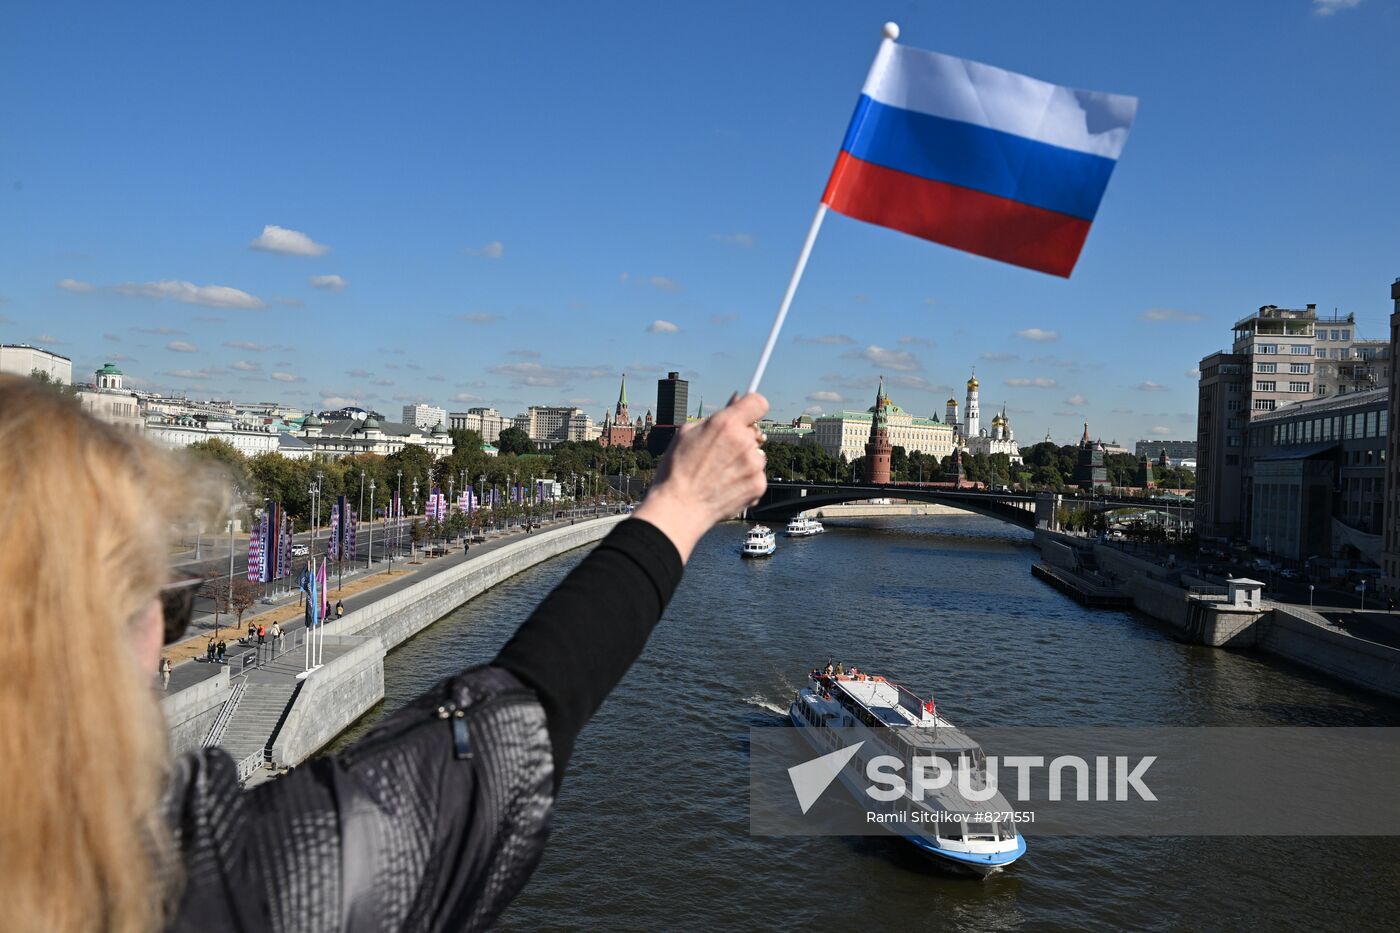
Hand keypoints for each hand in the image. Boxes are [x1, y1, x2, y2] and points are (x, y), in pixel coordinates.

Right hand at [632, 392, 768, 561]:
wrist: (678, 508)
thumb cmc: (676, 470)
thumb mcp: (687, 433)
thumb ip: (716, 416)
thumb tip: (735, 400)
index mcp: (726, 424)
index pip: (758, 402)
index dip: (751, 407)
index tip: (746, 413)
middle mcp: (744, 442)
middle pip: (756, 431)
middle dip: (743, 438)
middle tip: (722, 452)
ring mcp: (754, 465)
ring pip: (757, 455)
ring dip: (745, 460)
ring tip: (720, 474)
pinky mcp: (759, 486)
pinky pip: (757, 476)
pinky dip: (746, 480)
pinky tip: (726, 486)